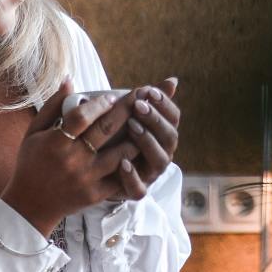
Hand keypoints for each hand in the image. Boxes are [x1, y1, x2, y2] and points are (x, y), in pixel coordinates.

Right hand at [0, 77, 141, 236]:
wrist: (30, 205)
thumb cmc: (31, 163)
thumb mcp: (33, 132)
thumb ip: (53, 106)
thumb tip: (69, 79)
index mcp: (55, 143)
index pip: (82, 116)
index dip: (100, 103)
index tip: (113, 96)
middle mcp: (73, 159)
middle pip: (106, 129)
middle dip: (126, 109)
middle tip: (141, 96)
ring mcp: (86, 178)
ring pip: (120, 153)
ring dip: (135, 136)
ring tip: (146, 123)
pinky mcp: (95, 194)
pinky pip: (120, 177)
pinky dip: (132, 163)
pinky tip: (141, 151)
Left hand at [109, 77, 179, 200]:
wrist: (97, 171)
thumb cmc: (117, 137)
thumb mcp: (128, 116)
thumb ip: (148, 100)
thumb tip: (173, 80)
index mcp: (162, 134)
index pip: (173, 117)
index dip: (164, 104)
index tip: (149, 91)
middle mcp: (161, 153)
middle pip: (170, 137)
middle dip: (156, 120)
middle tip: (139, 106)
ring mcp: (150, 173)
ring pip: (159, 161)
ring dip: (147, 142)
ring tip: (131, 127)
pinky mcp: (135, 190)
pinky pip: (139, 188)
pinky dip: (132, 176)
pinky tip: (122, 163)